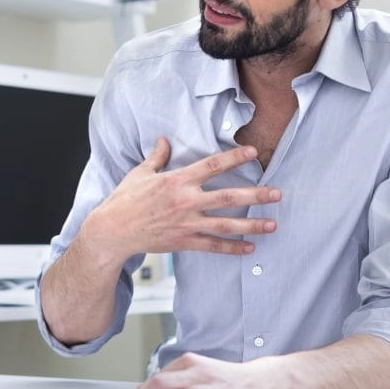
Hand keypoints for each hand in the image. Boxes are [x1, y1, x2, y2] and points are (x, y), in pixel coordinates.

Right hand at [80, 137, 280, 262]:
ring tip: (273, 224)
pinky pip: (213, 246)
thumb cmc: (124, 201)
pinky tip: (250, 248)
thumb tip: (164, 140)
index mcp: (176, 180)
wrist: (112, 231)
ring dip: (252, 224)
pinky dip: (232, 248)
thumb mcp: (139, 173)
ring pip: (226, 224)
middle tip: (277, 193)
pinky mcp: (184, 242)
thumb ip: (157, 157)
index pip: (212, 165)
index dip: (234, 158)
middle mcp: (186, 201)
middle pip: (228, 197)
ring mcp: (187, 223)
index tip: (253, 152)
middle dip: (256, 195)